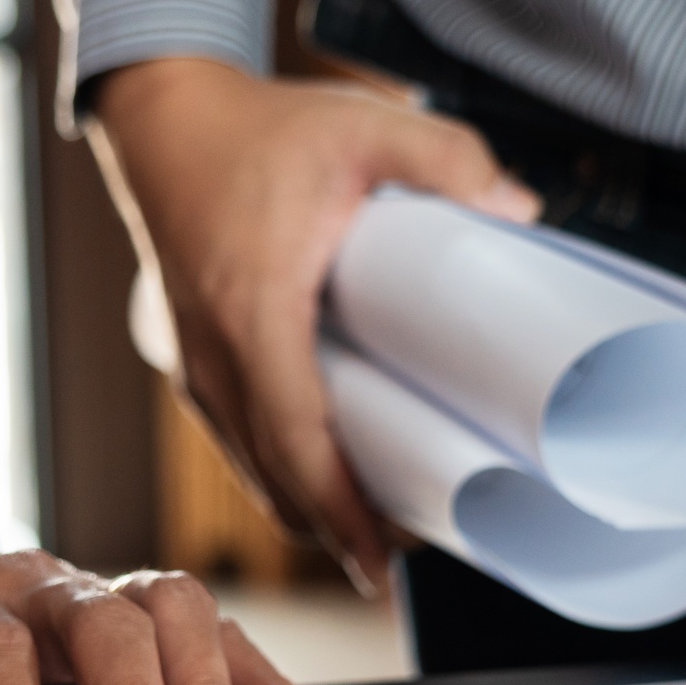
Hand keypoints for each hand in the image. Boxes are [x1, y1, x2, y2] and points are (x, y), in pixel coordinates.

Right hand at [90, 57, 538, 590]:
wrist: (161, 118)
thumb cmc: (258, 128)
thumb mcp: (362, 126)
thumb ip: (448, 158)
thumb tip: (524, 211)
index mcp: (253, 313)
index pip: (296, 443)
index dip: (339, 513)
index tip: (379, 566)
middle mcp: (212, 357)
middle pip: (273, 479)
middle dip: (337, 531)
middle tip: (406, 556)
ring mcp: (192, 366)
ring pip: (251, 469)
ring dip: (309, 509)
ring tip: (378, 533)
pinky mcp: (190, 363)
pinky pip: (237, 441)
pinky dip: (280, 474)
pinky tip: (326, 483)